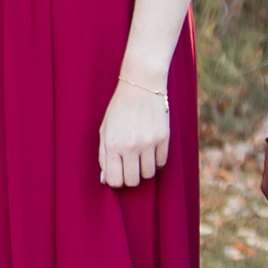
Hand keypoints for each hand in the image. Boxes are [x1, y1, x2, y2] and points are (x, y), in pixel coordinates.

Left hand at [98, 74, 171, 189]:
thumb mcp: (105, 130)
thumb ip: (103, 156)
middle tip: (128, 167)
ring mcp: (149, 142)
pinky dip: (155, 161)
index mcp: (113, 144)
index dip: (116, 181)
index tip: (117, 175)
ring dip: (143, 169)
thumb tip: (105, 179)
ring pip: (148, 174)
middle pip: (133, 181)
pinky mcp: (164, 138)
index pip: (115, 180)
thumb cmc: (119, 109)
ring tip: (139, 156)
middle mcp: (131, 145)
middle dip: (130, 177)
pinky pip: (161, 163)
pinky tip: (150, 150)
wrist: (141, 86)